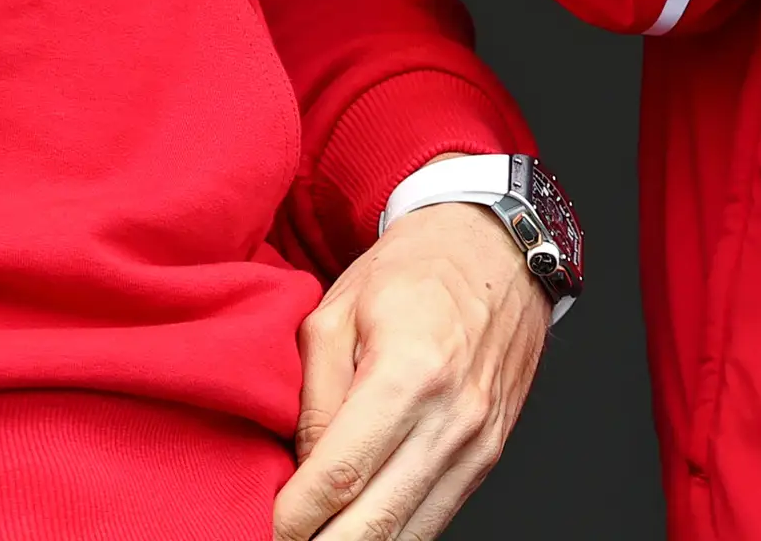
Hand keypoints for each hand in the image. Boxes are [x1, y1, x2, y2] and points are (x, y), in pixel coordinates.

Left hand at [273, 205, 550, 540]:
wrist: (498, 248)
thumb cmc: (414, 269)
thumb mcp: (337, 314)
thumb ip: (313, 399)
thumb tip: (299, 472)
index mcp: (408, 373)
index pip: (340, 475)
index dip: (293, 519)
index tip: (263, 529)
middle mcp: (452, 419)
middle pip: (376, 525)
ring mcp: (477, 444)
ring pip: (410, 535)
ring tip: (316, 535)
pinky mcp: (489, 456)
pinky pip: (436, 518)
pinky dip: (394, 533)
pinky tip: (359, 525)